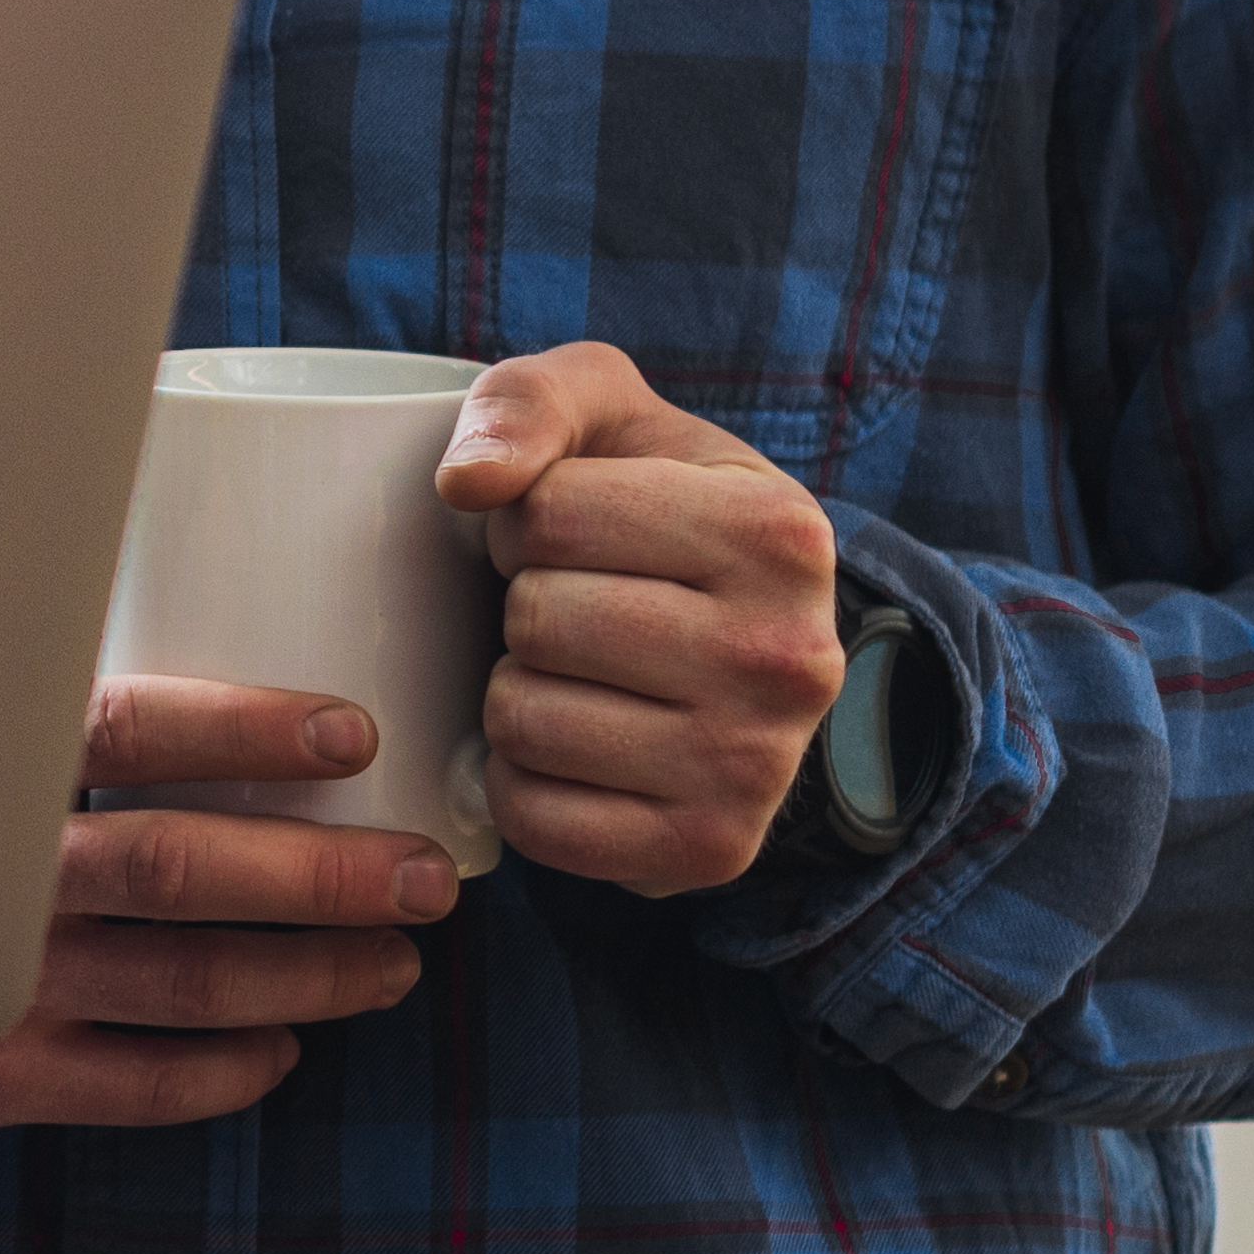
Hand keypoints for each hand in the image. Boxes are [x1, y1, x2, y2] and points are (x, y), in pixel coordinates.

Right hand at [0, 677, 463, 1146]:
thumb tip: (224, 612)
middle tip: (423, 879)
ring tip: (390, 963)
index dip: (246, 730)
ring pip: (185, 985)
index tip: (354, 734)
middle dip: (322, 877)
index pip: (125, 730)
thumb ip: (48, 703)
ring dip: (308, 976)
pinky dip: (227, 1071)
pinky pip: (138, 1085)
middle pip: (178, 870)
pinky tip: (282, 1048)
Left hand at [439, 342, 847, 894]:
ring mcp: (758, 767)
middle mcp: (788, 657)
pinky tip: (571, 746)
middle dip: (524, 606)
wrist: (741, 640)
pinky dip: (519, 784)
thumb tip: (466, 483)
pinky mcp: (710, 850)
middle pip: (537, 621)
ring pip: (525, 722)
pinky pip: (536, 820)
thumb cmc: (650, 507)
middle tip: (576, 608)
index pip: (548, 513)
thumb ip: (527, 402)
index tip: (574, 533)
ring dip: (515, 693)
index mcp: (779, 532)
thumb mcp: (606, 413)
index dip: (527, 520)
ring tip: (577, 673)